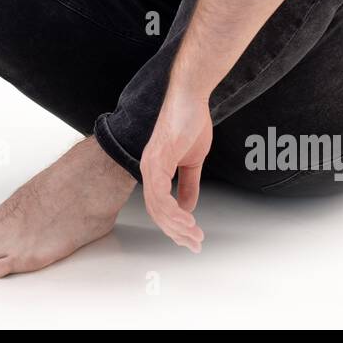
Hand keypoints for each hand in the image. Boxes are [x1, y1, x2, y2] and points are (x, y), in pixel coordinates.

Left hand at [141, 88, 213, 251]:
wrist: (191, 98)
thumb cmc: (190, 122)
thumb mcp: (193, 162)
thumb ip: (189, 184)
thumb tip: (188, 207)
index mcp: (154, 169)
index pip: (159, 206)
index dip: (173, 225)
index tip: (189, 238)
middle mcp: (148, 169)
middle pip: (157, 211)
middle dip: (176, 232)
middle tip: (194, 244)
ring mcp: (150, 164)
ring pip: (157, 206)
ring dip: (177, 225)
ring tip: (193, 235)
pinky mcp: (157, 159)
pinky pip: (160, 193)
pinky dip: (173, 210)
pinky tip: (186, 219)